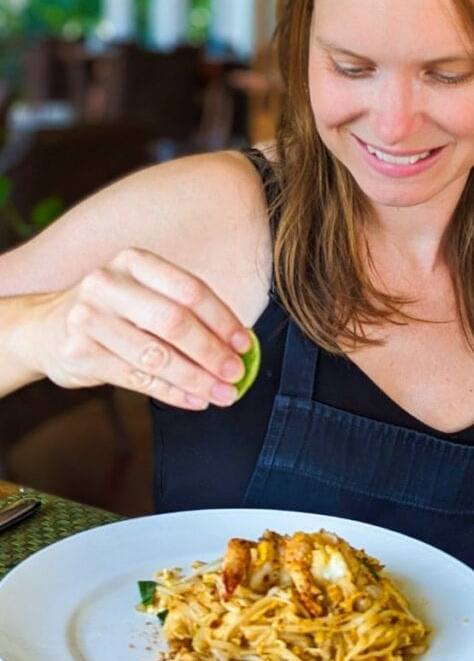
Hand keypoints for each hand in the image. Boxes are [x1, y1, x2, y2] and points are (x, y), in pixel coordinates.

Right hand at [35, 247, 251, 409]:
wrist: (42, 328)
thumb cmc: (110, 312)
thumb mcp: (141, 293)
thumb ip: (182, 311)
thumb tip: (236, 343)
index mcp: (134, 261)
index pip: (189, 290)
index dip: (222, 319)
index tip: (244, 344)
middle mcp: (108, 283)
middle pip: (174, 322)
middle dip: (211, 352)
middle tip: (235, 373)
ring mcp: (89, 317)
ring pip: (157, 355)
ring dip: (196, 379)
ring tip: (221, 393)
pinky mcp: (80, 352)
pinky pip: (138, 378)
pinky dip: (172, 392)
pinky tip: (193, 399)